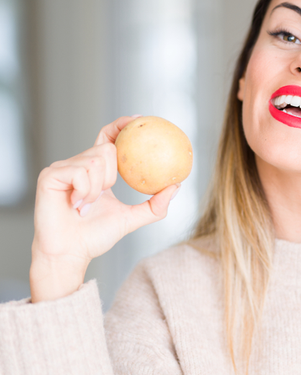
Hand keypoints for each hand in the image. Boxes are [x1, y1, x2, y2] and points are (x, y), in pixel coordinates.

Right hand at [30, 115, 179, 301]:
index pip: (108, 138)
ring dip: (98, 188)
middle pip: (107, 149)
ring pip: (96, 161)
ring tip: (86, 205)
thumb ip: (154, 205)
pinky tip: (76, 205)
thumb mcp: (131, 219)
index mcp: (95, 171)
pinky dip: (85, 191)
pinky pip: (80, 172)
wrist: (70, 254)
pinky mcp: (50, 176)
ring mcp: (62, 169)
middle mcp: (77, 165)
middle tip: (102, 196)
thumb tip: (177, 186)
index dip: (121, 125)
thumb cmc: (94, 238)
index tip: (139, 120)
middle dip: (112, 174)